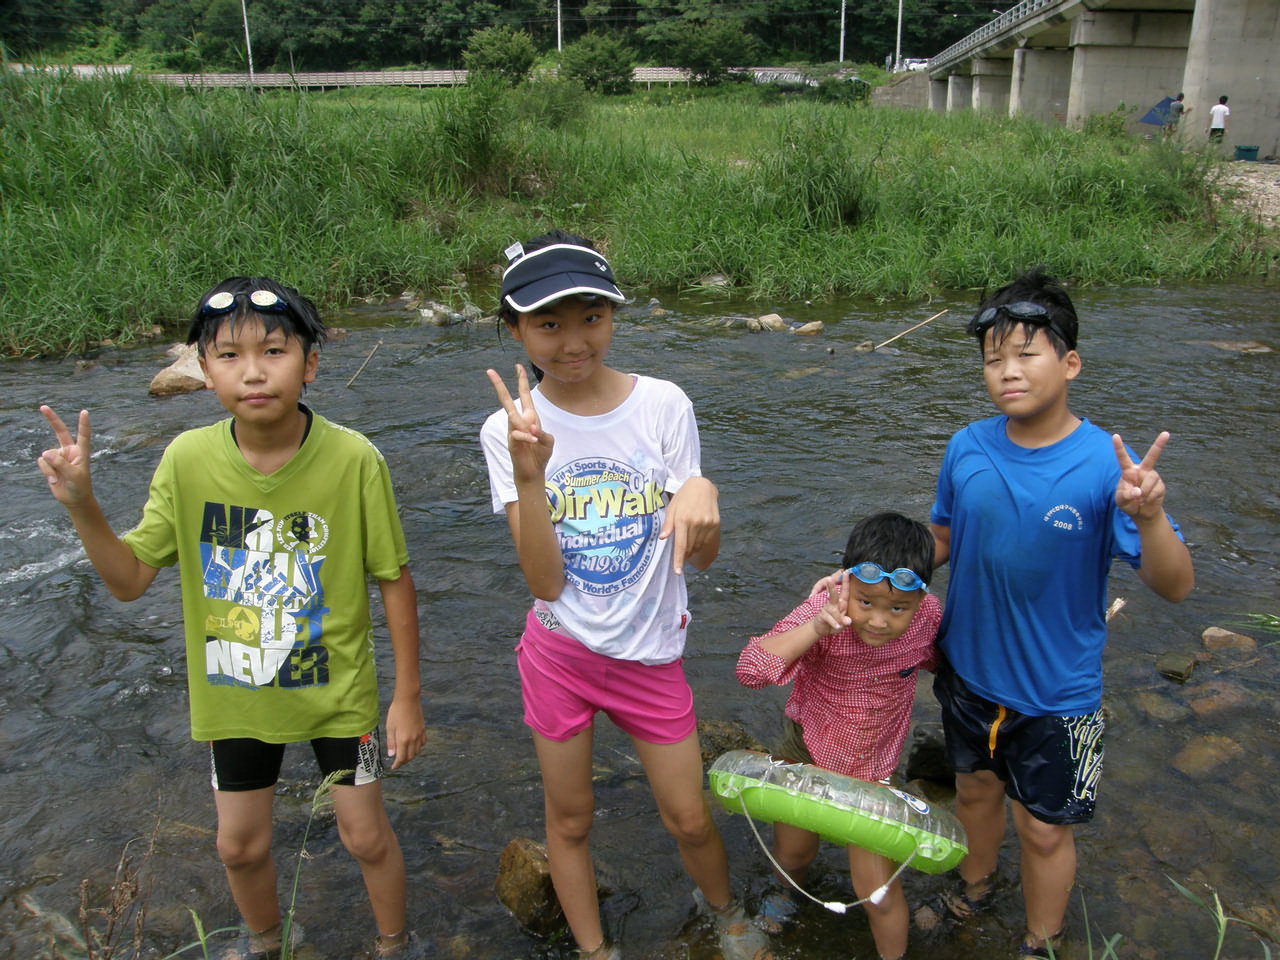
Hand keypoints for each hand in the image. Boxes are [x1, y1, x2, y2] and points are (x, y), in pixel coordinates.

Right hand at [37, 405, 93, 506]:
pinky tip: (54, 480)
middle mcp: (69, 451)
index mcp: (81, 452)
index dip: (83, 424)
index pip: (83, 435)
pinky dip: (47, 472)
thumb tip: (46, 453)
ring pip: (47, 455)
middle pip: (60, 431)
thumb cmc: (79, 486)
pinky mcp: (49, 463)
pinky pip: (43, 463)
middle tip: (43, 407)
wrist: (73, 498)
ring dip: (51, 468)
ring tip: (59, 477)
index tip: (85, 412)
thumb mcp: (74, 475)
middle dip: (51, 419)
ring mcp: (58, 456)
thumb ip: (61, 464)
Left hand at [385, 695, 425, 770]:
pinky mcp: (423, 729)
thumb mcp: (390, 728)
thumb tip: (391, 755)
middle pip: (410, 756)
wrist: (408, 699)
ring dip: (411, 755)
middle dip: (404, 761)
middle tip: (397, 761)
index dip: (397, 764)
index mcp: (403, 739)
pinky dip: (418, 747)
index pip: (401, 758)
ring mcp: (419, 734)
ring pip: (417, 751)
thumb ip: (391, 742)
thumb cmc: (396, 712)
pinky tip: (413, 745)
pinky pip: (422, 743)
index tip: (393, 767)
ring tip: (404, 753)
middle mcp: (413, 739)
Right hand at [486, 364, 553, 483]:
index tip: (518, 365)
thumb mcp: (548, 441)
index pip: (524, 395)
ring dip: (526, 426)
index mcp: (529, 417)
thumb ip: (542, 433)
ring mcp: (512, 430)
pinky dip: (527, 438)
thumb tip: (531, 430)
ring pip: (512, 417)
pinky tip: (534, 443)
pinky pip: (517, 433)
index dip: (521, 380)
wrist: (533, 471)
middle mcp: (518, 421)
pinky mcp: (510, 441)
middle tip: (489, 370)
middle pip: (506, 400)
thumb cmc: (540, 454)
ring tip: (535, 439)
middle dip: (499, 385)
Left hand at [660, 476, 719, 574]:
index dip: (679, 560)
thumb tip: (662, 538)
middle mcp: (696, 522)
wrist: (702, 486)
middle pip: (690, 548)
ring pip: (699, 546)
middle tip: (680, 554)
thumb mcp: (672, 508)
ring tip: (688, 546)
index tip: (678, 571)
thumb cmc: (683, 497)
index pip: (681, 545)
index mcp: (683, 519)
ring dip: (693, 551)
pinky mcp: (715, 523)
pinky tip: (697, 542)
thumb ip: (668, 524)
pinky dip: (701, 545)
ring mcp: (707, 523)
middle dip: (684, 555)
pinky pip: (708, 541)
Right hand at [811, 570, 852, 635]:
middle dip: (831, 587)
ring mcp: (826, 609)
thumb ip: (845, 621)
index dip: (845, 583)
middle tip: (829, 578)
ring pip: (832, 608)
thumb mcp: (843, 623)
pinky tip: (837, 627)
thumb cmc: (835, 622)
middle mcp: (833, 604)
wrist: (821, 628)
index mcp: (841, 603)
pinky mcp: (822, 615)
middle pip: (833, 595)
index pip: (844, 592)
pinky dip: (833, 623)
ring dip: (837, 616)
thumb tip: (848, 621)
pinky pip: (829, 618)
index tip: (846, 572)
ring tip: (840, 624)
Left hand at [1113, 431, 1170, 520]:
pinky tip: (1147, 500)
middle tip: (1166, 433)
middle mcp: (1142, 471)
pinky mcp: (1160, 485)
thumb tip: (1139, 492)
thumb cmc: (1128, 503)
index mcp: (1129, 471)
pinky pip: (1155, 491)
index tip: (1115, 436)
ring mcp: (1153, 477)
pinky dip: (1149, 498)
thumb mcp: (1121, 500)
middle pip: (1152, 456)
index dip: (1119, 447)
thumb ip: (1126, 495)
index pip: (1123, 457)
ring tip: (1140, 499)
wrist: (1141, 512)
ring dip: (1143, 493)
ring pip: (1149, 480)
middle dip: (1160, 444)